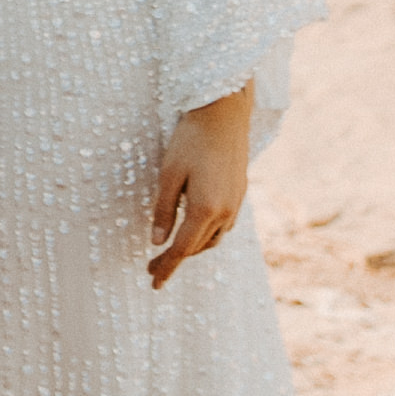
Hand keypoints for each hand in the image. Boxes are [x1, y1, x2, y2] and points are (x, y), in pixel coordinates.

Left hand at [149, 89, 253, 288]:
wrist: (225, 113)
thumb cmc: (191, 139)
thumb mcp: (169, 174)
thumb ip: (163, 210)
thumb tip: (157, 241)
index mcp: (205, 209)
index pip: (183, 249)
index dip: (167, 267)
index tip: (153, 282)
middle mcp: (225, 211)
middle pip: (199, 247)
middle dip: (177, 259)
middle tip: (154, 266)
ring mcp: (236, 202)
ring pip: (214, 238)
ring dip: (194, 247)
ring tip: (174, 249)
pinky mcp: (241, 191)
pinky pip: (224, 224)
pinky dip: (208, 233)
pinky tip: (197, 226)